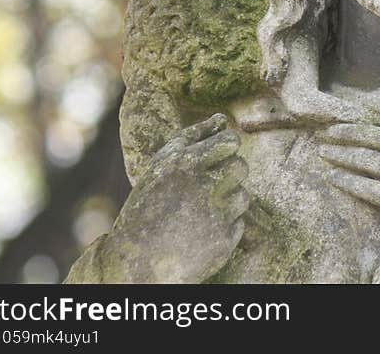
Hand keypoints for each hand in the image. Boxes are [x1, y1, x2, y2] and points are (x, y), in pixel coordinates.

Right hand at [100, 113, 248, 282]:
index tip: (219, 154)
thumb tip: (222, 118)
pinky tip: (202, 229)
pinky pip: (240, 221)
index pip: (230, 141)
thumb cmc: (149, 205)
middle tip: (210, 184)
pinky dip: (226, 224)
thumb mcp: (162, 166)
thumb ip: (193, 138)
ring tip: (201, 210)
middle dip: (230, 173)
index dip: (228, 147)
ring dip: (228, 199)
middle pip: (241, 166)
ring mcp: (215, 215)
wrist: (137, 260)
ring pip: (243, 194)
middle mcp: (201, 186)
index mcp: (183, 164)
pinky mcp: (225, 240)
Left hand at [317, 122, 379, 258]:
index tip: (356, 107)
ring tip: (322, 150)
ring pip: (367, 158)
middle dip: (347, 132)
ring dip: (341, 154)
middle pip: (374, 135)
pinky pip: (369, 188)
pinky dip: (348, 181)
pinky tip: (333, 176)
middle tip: (326, 130)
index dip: (373, 110)